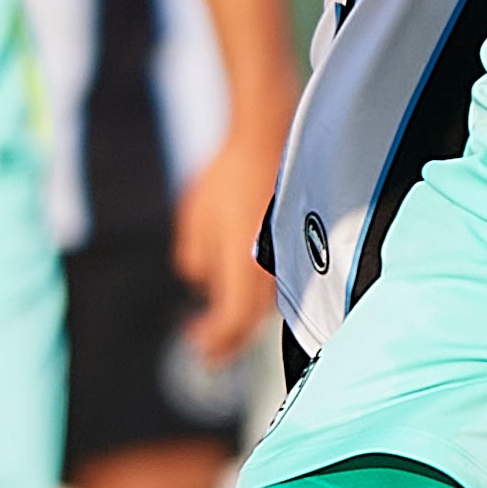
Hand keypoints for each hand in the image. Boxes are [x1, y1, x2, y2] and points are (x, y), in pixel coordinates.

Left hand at [173, 123, 281, 362]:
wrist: (267, 139)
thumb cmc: (229, 177)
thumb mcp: (196, 220)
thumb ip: (196, 260)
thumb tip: (201, 282)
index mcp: (244, 268)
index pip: (231, 323)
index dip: (215, 341)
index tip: (195, 345)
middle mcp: (270, 271)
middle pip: (250, 323)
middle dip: (226, 340)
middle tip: (203, 348)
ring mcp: (285, 260)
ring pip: (264, 308)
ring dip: (241, 321)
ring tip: (217, 324)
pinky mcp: (291, 248)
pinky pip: (274, 287)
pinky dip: (255, 298)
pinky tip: (240, 293)